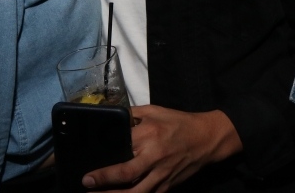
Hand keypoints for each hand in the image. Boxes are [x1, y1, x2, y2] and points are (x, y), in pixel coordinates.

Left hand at [83, 106, 241, 192]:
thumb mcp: (155, 110)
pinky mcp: (167, 186)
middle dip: (105, 181)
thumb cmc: (179, 122)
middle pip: (126, 174)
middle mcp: (155, 155)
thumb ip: (133, 114)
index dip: (104, 155)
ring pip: (136, 192)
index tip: (88, 165)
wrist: (207, 138)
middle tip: (87, 184)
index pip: (122, 145)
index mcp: (150, 133)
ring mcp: (162, 174)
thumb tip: (110, 115)